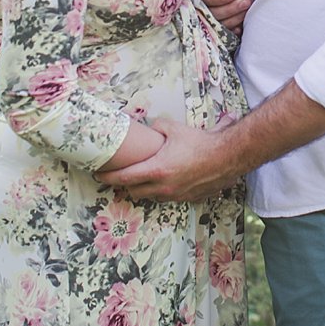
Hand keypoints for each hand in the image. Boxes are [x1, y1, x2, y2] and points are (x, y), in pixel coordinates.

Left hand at [95, 117, 238, 200]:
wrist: (226, 157)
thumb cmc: (199, 143)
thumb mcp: (174, 129)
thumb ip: (157, 127)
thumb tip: (149, 126)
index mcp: (156, 170)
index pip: (123, 178)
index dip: (107, 178)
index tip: (98, 175)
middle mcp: (162, 187)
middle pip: (133, 192)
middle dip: (124, 185)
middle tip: (120, 176)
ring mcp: (175, 196)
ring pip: (150, 197)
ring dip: (143, 189)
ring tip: (142, 178)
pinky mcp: (187, 199)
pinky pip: (166, 198)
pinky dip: (160, 191)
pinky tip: (165, 181)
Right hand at [189, 0, 249, 31]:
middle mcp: (197, 2)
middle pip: (212, 12)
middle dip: (230, 9)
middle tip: (246, 1)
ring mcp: (203, 11)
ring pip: (217, 21)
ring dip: (233, 18)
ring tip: (248, 7)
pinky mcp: (210, 16)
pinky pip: (219, 27)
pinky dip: (230, 29)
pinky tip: (240, 27)